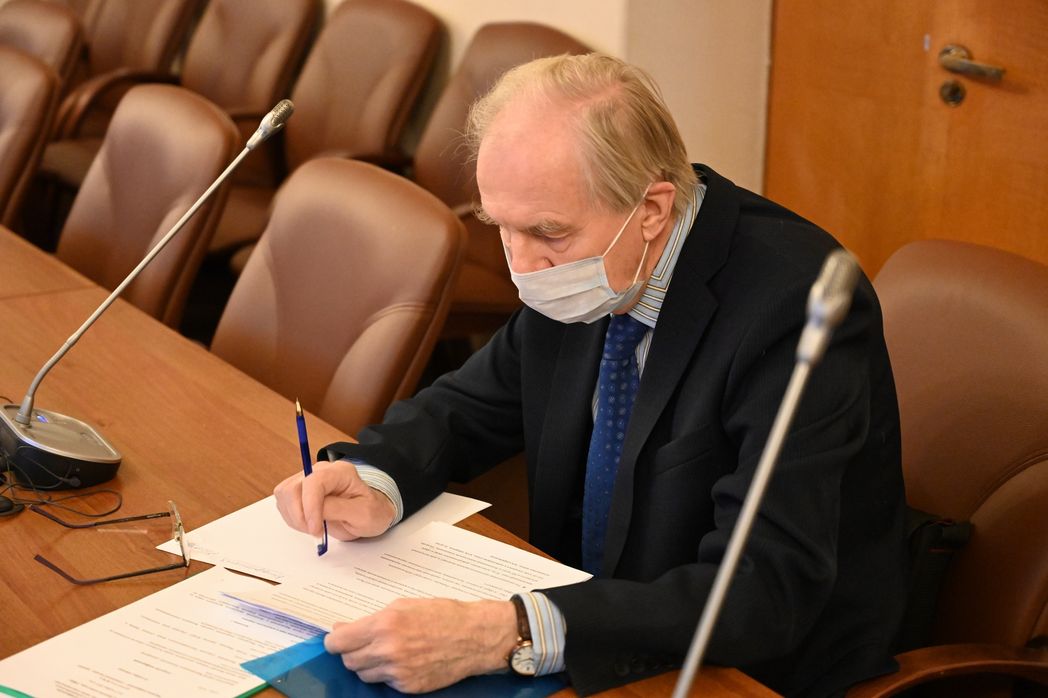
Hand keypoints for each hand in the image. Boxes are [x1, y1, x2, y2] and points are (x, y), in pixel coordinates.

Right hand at [273, 461, 394, 540]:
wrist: (369, 512)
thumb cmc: (371, 511)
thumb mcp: (364, 514)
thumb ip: (339, 509)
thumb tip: (314, 510)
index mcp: (341, 472)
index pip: (314, 482)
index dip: (310, 507)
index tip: (315, 529)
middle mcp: (321, 471)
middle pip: (293, 488)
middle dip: (300, 515)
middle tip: (315, 531)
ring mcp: (308, 479)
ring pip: (284, 494)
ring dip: (295, 517)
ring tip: (315, 527)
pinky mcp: (299, 490)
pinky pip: (284, 503)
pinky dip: (292, 518)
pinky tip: (309, 524)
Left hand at [324, 598, 517, 692]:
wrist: (474, 636)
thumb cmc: (442, 614)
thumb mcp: (404, 605)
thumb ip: (372, 619)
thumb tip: (345, 630)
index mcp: (384, 625)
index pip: (339, 642)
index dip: (334, 641)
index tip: (336, 638)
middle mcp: (388, 650)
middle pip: (348, 660)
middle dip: (351, 651)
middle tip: (362, 642)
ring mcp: (398, 672)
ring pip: (364, 674)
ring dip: (367, 664)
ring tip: (384, 651)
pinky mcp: (408, 686)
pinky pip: (384, 682)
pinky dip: (387, 673)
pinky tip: (402, 660)